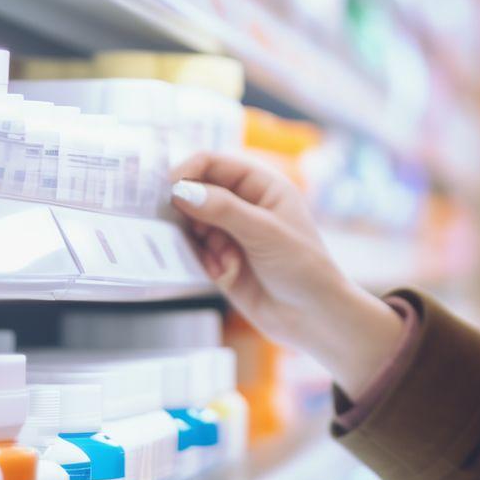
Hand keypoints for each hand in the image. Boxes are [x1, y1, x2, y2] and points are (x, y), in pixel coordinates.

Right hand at [168, 150, 405, 394]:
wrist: (313, 317)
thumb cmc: (302, 267)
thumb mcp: (263, 232)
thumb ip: (222, 209)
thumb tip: (181, 190)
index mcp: (262, 185)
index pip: (214, 163)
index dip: (188, 171)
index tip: (167, 189)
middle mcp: (245, 203)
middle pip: (197, 192)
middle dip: (192, 213)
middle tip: (197, 233)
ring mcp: (232, 231)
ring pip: (193, 224)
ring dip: (201, 242)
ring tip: (224, 262)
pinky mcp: (222, 258)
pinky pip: (196, 251)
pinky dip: (205, 261)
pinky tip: (224, 274)